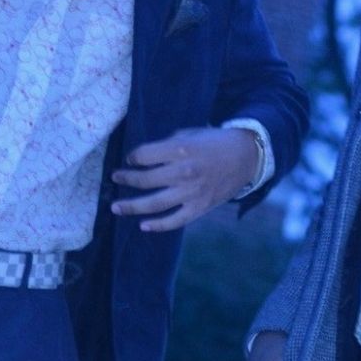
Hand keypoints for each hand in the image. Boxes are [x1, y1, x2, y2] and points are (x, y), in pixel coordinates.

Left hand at [110, 126, 259, 231]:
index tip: (129, 159)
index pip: (144, 156)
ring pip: (154, 204)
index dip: (132, 157)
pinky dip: (158, 226)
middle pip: (145, 180)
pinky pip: (175, 221)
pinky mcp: (199, 207)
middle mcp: (184, 172)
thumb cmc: (214, 142)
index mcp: (180, 149)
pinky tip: (143, 226)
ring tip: (115, 207)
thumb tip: (144, 157)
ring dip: (131, 206)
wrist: (245, 156)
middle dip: (126, 179)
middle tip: (116, 178)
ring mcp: (191, 192)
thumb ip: (167, 145)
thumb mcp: (190, 133)